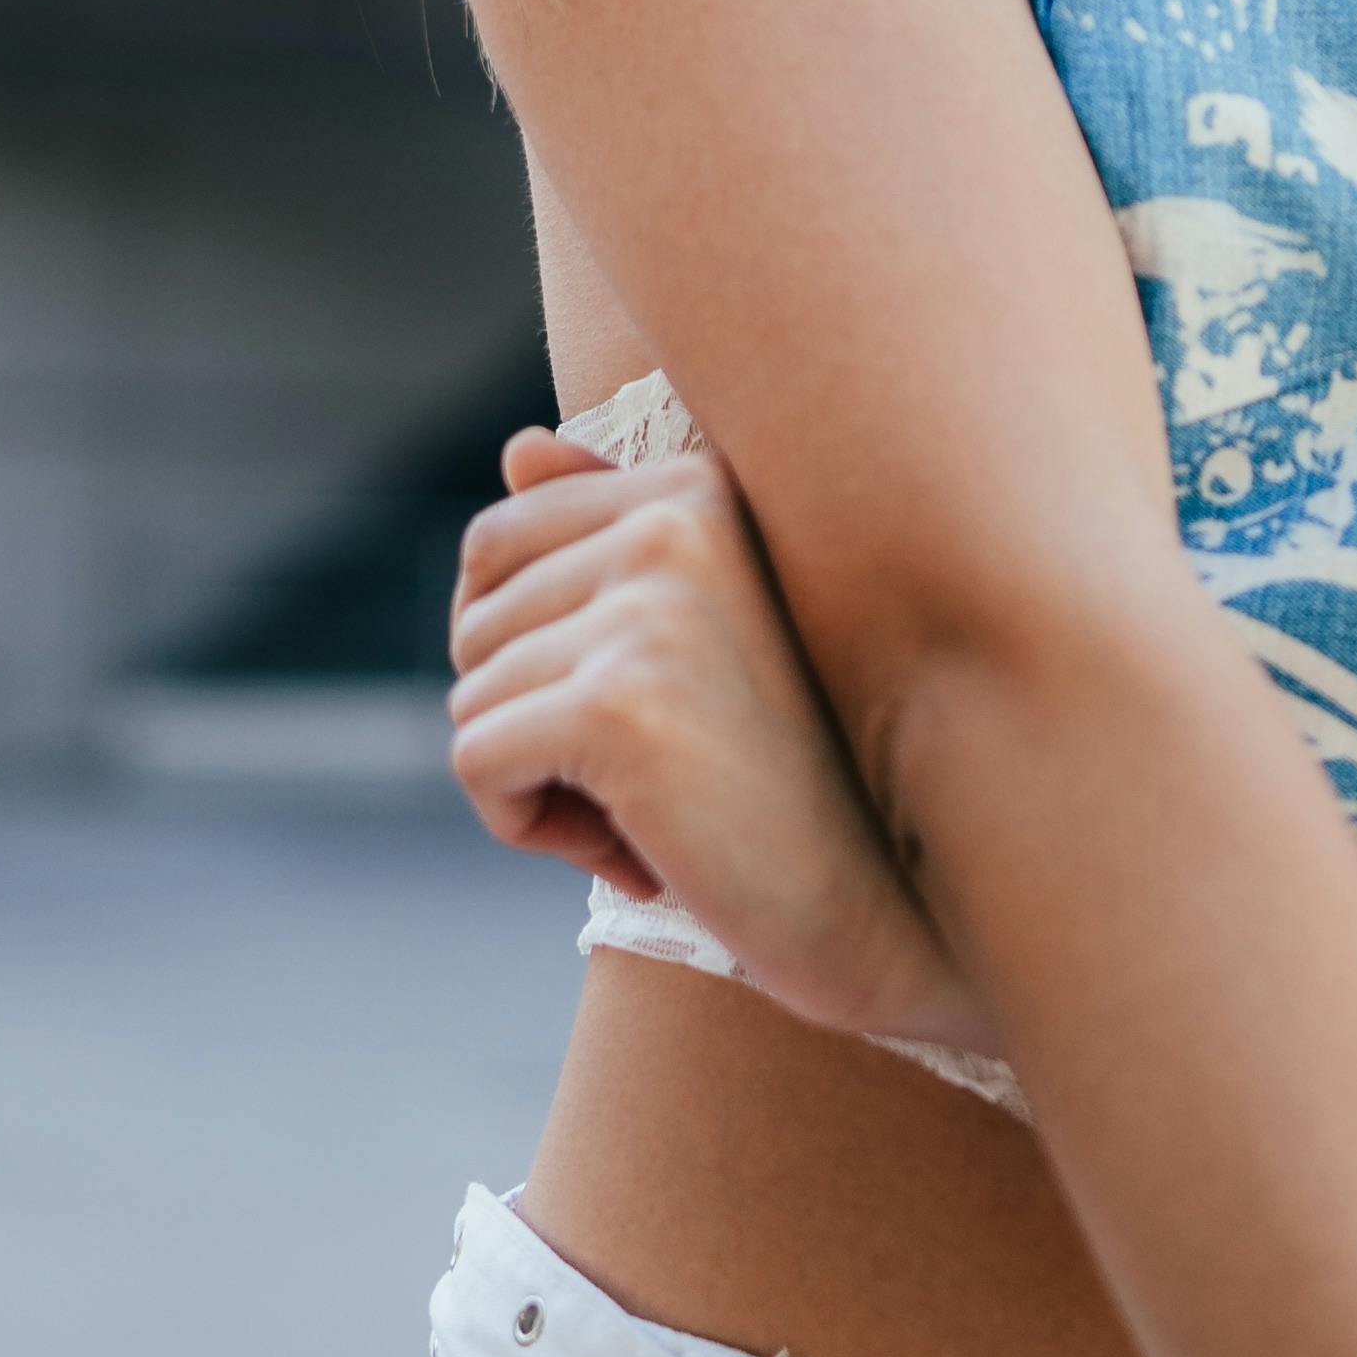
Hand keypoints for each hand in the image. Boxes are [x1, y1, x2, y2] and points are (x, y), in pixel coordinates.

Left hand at [447, 425, 994, 1061]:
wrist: (886, 908)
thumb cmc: (790, 777)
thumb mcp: (702, 633)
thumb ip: (614, 530)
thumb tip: (518, 447)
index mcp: (701, 484)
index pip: (499, 540)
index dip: (529, 651)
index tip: (634, 713)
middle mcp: (676, 519)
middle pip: (475, 620)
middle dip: (529, 718)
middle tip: (649, 775)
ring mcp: (650, 608)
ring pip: (471, 694)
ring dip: (535, 779)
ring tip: (654, 809)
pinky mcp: (617, 705)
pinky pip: (474, 759)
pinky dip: (523, 824)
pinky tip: (632, 848)